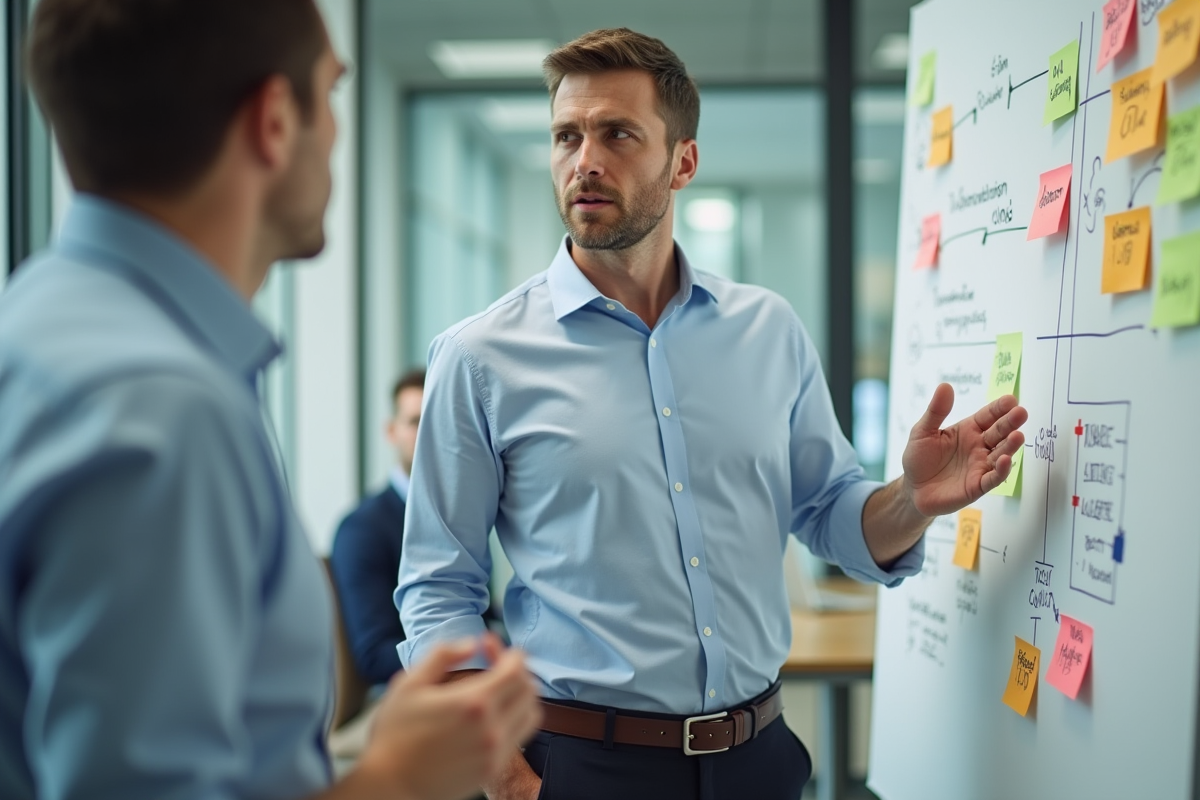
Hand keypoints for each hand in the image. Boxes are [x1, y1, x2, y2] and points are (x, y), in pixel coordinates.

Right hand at [353, 634, 541, 799]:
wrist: (390, 785)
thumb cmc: (394, 734)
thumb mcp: (410, 683)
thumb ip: (443, 655)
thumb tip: (471, 645)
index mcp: (473, 703)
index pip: (516, 670)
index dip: (509, 652)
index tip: (492, 646)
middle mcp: (492, 728)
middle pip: (528, 690)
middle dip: (516, 670)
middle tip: (495, 664)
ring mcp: (495, 752)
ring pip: (530, 714)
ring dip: (520, 695)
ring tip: (498, 689)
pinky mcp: (492, 769)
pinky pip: (519, 738)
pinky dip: (514, 720)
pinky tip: (491, 715)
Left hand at [902, 383, 1027, 516]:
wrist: (912, 489)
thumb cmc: (919, 458)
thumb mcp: (923, 431)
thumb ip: (936, 411)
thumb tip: (945, 386)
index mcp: (968, 430)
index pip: (988, 416)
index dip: (999, 408)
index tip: (1011, 400)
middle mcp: (979, 447)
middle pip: (999, 433)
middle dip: (1010, 423)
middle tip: (1021, 413)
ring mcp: (980, 466)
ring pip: (1000, 454)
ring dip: (1010, 445)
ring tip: (1018, 435)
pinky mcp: (978, 486)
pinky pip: (993, 478)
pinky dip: (1001, 470)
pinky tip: (1005, 460)